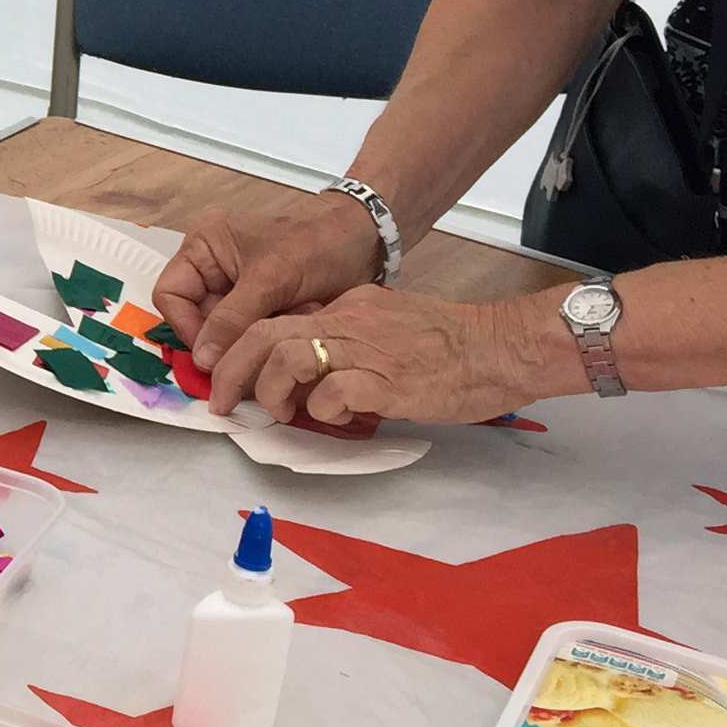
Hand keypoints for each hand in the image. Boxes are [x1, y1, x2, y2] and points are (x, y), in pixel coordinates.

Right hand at [154, 197, 391, 377]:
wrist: (368, 240)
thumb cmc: (317, 245)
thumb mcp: (271, 279)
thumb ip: (232, 319)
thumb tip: (202, 362)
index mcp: (203, 246)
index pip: (171, 295)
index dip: (187, 327)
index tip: (215, 353)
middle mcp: (211, 267)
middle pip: (196, 318)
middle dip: (229, 335)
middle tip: (263, 342)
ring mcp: (234, 289)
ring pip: (223, 333)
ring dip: (254, 338)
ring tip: (288, 327)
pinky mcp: (258, 306)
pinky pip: (248, 335)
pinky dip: (269, 338)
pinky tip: (295, 327)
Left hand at [210, 285, 570, 426]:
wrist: (503, 346)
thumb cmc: (453, 344)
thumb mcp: (389, 326)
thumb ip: (349, 340)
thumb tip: (311, 373)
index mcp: (348, 308)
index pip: (277, 321)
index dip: (242, 349)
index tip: (229, 377)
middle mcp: (349, 322)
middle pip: (265, 335)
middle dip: (232, 370)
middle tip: (223, 402)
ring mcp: (367, 351)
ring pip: (287, 358)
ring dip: (270, 390)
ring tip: (276, 412)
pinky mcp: (388, 382)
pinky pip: (332, 393)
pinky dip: (321, 410)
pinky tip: (334, 418)